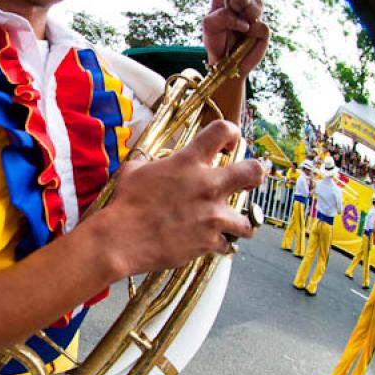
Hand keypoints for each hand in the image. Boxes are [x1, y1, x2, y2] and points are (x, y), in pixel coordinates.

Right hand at [98, 120, 263, 276]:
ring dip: (239, 222)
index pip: (222, 130)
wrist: (121, 239)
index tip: (228, 145)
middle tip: (245, 182)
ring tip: (230, 224)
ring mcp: (212, 215)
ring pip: (248, 219)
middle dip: (254, 176)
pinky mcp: (209, 241)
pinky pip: (226, 244)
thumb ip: (154, 163)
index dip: (231, 133)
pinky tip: (209, 243)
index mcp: (189, 162)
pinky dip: (219, 244)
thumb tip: (157, 163)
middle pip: (253, 172)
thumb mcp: (134, 171)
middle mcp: (208, 185)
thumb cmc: (124, 204)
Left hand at [203, 0, 269, 76]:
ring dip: (248, 12)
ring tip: (241, 26)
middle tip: (236, 5)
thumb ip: (221, 16)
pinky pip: (261, 25)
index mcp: (225, 0)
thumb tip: (242, 19)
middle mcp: (240, 5)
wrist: (224, 64)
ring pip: (257, 2)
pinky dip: (252, 32)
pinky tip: (246, 38)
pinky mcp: (262, 30)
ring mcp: (252, 16)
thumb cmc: (215, 42)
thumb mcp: (209, 27)